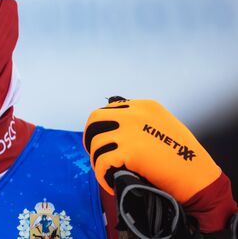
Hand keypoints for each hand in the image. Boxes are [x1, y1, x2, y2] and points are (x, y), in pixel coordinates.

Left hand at [82, 97, 220, 203]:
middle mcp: (134, 114)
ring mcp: (130, 131)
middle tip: (96, 153)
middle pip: (95, 119)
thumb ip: (141, 122)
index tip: (102, 141)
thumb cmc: (182, 156)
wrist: (198, 178)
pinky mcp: (129, 151)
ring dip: (97, 160)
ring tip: (106, 172)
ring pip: (96, 143)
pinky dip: (102, 175)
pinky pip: (102, 162)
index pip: (109, 109)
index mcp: (144, 106)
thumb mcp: (163, 126)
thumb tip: (113, 128)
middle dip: (90, 137)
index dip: (101, 127)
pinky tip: (111, 184)